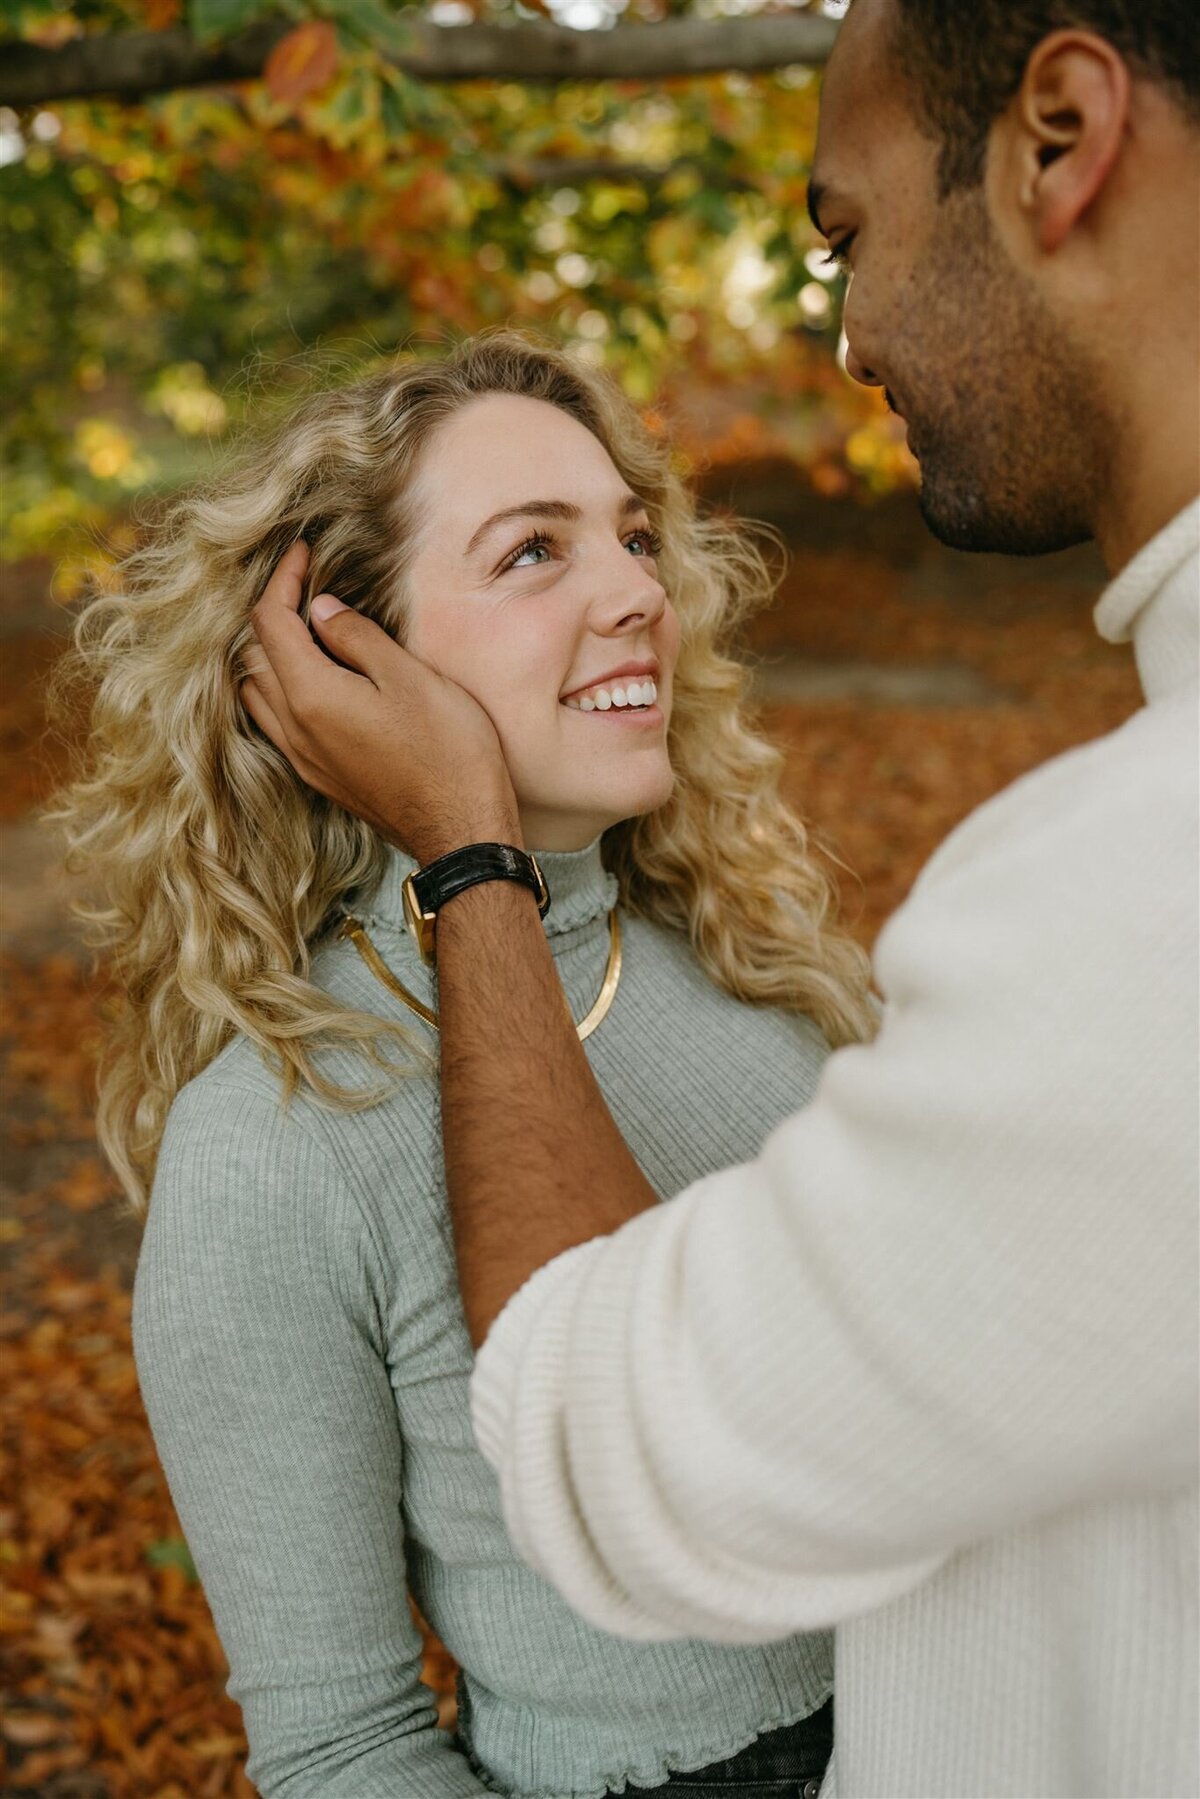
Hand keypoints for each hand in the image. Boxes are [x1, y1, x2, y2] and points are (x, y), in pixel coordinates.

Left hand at [242, 543, 520, 864]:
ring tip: (303, 627)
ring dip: (268, 653)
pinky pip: (275, 721)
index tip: (303, 552)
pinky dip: (278, 687)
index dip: (283, 579)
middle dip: (271, 612)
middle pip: (253, 655)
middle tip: (305, 584)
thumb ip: (357, 638)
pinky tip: (312, 678)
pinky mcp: (319, 776)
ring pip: (256, 691)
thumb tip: (320, 610)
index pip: (271, 622)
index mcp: (310, 695)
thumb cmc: (449, 750)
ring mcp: (302, 757)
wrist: (461, 830)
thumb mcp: (409, 677)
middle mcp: (293, 728)